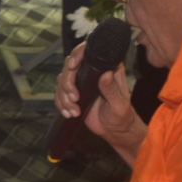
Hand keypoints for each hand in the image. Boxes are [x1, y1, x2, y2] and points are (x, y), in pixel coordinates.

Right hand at [57, 44, 145, 165]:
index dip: (78, 54)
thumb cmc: (121, 115)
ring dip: (64, 97)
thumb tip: (106, 74)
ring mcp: (81, 82)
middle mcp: (92, 72)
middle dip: (68, 83)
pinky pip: (60, 94)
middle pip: (70, 66)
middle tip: (74, 97)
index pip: (89, 52)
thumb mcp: (119, 103)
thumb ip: (111, 89)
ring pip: (62, 81)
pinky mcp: (74, 93)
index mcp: (107, 68)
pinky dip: (61, 104)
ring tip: (74, 110)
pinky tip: (69, 112)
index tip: (73, 65)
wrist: (114, 129)